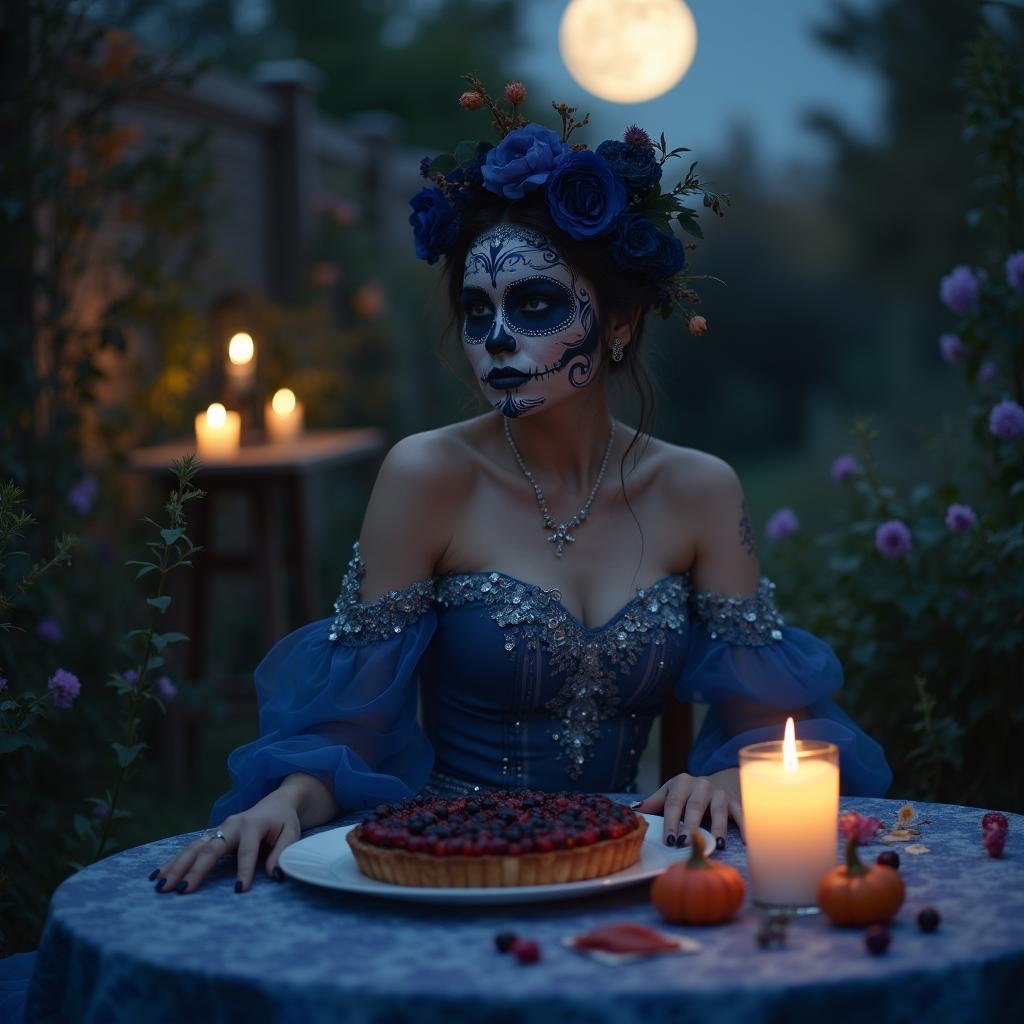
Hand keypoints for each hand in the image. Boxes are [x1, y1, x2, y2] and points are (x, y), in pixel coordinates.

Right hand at [150, 789, 301, 894]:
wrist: (277, 801)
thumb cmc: (285, 822)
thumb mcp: (292, 834)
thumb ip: (282, 853)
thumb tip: (274, 875)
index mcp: (253, 824)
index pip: (247, 850)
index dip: (244, 870)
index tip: (239, 890)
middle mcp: (232, 825)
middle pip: (211, 848)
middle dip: (195, 870)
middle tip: (180, 891)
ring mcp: (219, 828)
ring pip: (194, 847)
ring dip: (176, 866)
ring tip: (160, 885)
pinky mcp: (212, 834)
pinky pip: (190, 847)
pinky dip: (174, 861)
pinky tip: (158, 874)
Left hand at [632, 768, 743, 849]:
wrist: (718, 780)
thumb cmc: (687, 793)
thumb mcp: (670, 792)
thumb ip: (655, 802)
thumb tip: (635, 810)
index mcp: (681, 782)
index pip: (673, 802)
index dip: (670, 821)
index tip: (668, 840)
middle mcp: (701, 784)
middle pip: (694, 807)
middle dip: (690, 826)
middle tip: (686, 843)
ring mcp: (719, 792)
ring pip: (718, 810)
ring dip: (717, 827)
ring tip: (717, 844)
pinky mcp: (735, 800)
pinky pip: (740, 812)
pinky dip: (744, 825)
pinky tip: (745, 841)